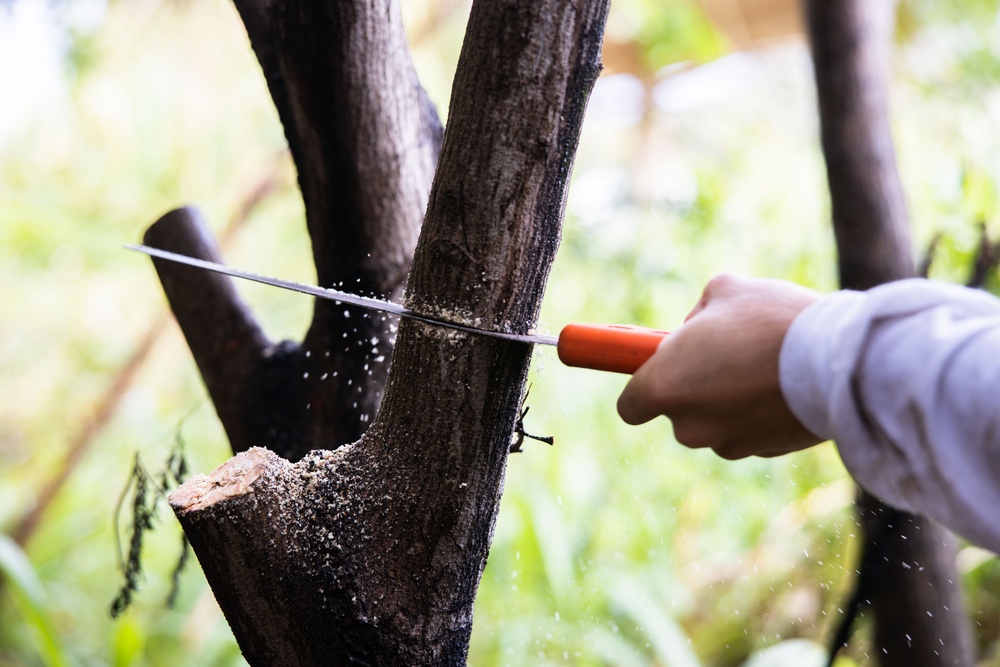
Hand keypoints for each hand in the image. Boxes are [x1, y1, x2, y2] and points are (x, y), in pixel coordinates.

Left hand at [617, 274, 824, 458]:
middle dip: (694, 387)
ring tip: (763, 362)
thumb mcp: (723, 291)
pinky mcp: (765, 453)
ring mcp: (727, 444)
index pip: (630, 405)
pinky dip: (760, 412)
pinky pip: (751, 431)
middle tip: (725, 351)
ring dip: (730, 400)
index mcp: (664, 387)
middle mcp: (689, 426)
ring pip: (716, 422)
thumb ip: (697, 313)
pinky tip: (783, 383)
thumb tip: (698, 328)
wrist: (840, 361)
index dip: (645, 385)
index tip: (662, 367)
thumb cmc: (771, 320)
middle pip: (678, 412)